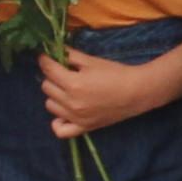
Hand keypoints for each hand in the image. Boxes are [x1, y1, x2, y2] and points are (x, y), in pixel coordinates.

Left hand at [40, 48, 169, 137]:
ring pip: (50, 105)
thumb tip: (56, 50)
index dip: (44, 60)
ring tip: (66, 89)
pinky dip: (58, 121)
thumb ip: (71, 56)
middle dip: (51, 76)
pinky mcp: (83, 127)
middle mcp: (71, 102)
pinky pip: (60, 130)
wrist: (136, 92)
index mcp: (73, 83)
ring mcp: (76, 117)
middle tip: (62, 72)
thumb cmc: (116, 74)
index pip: (48, 70)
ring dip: (54, 95)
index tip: (46, 56)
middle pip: (46, 87)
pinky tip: (64, 111)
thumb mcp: (92, 61)